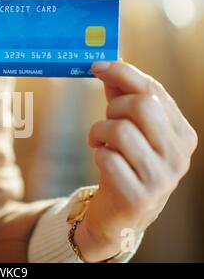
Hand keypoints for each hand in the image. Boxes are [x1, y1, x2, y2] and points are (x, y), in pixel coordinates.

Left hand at [74, 60, 197, 261]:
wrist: (121, 214)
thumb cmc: (125, 163)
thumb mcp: (130, 129)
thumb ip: (122, 97)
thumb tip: (108, 64)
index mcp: (181, 133)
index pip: (154, 90)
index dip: (123, 73)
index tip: (97, 65)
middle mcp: (178, 155)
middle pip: (141, 105)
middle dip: (113, 107)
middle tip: (106, 122)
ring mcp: (162, 179)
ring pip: (120, 130)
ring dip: (98, 132)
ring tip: (99, 143)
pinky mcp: (139, 198)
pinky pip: (107, 159)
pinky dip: (97, 154)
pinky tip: (102, 161)